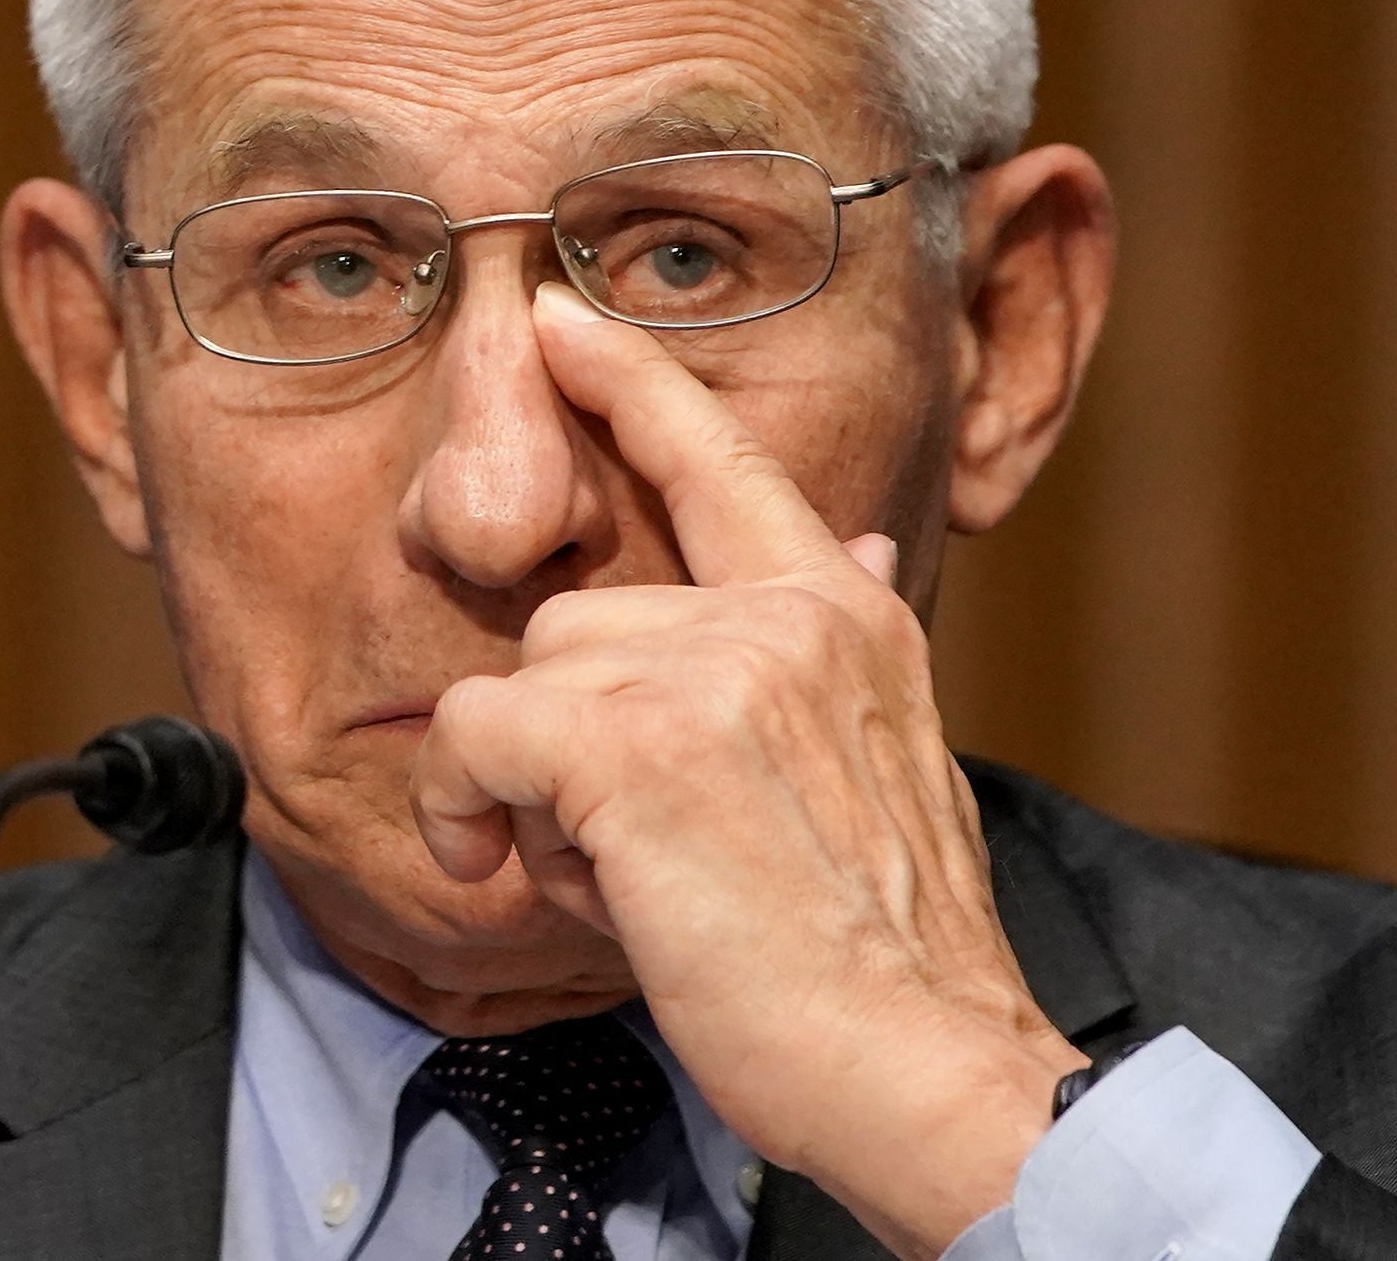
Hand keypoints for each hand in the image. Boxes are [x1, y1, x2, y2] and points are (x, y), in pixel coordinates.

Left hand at [408, 286, 1084, 1260]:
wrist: (931, 1072)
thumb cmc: (890, 954)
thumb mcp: (889, 763)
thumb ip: (839, 651)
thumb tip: (863, 538)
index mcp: (844, 616)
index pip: (724, 460)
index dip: (633, 384)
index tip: (560, 323)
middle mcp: (782, 616)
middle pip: (579, 618)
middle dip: (575, 738)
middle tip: (648, 851)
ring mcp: (708, 670)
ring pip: (525, 678)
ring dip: (539, 792)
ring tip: (631, 877)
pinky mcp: (630, 744)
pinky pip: (473, 735)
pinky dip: (465, 808)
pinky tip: (512, 872)